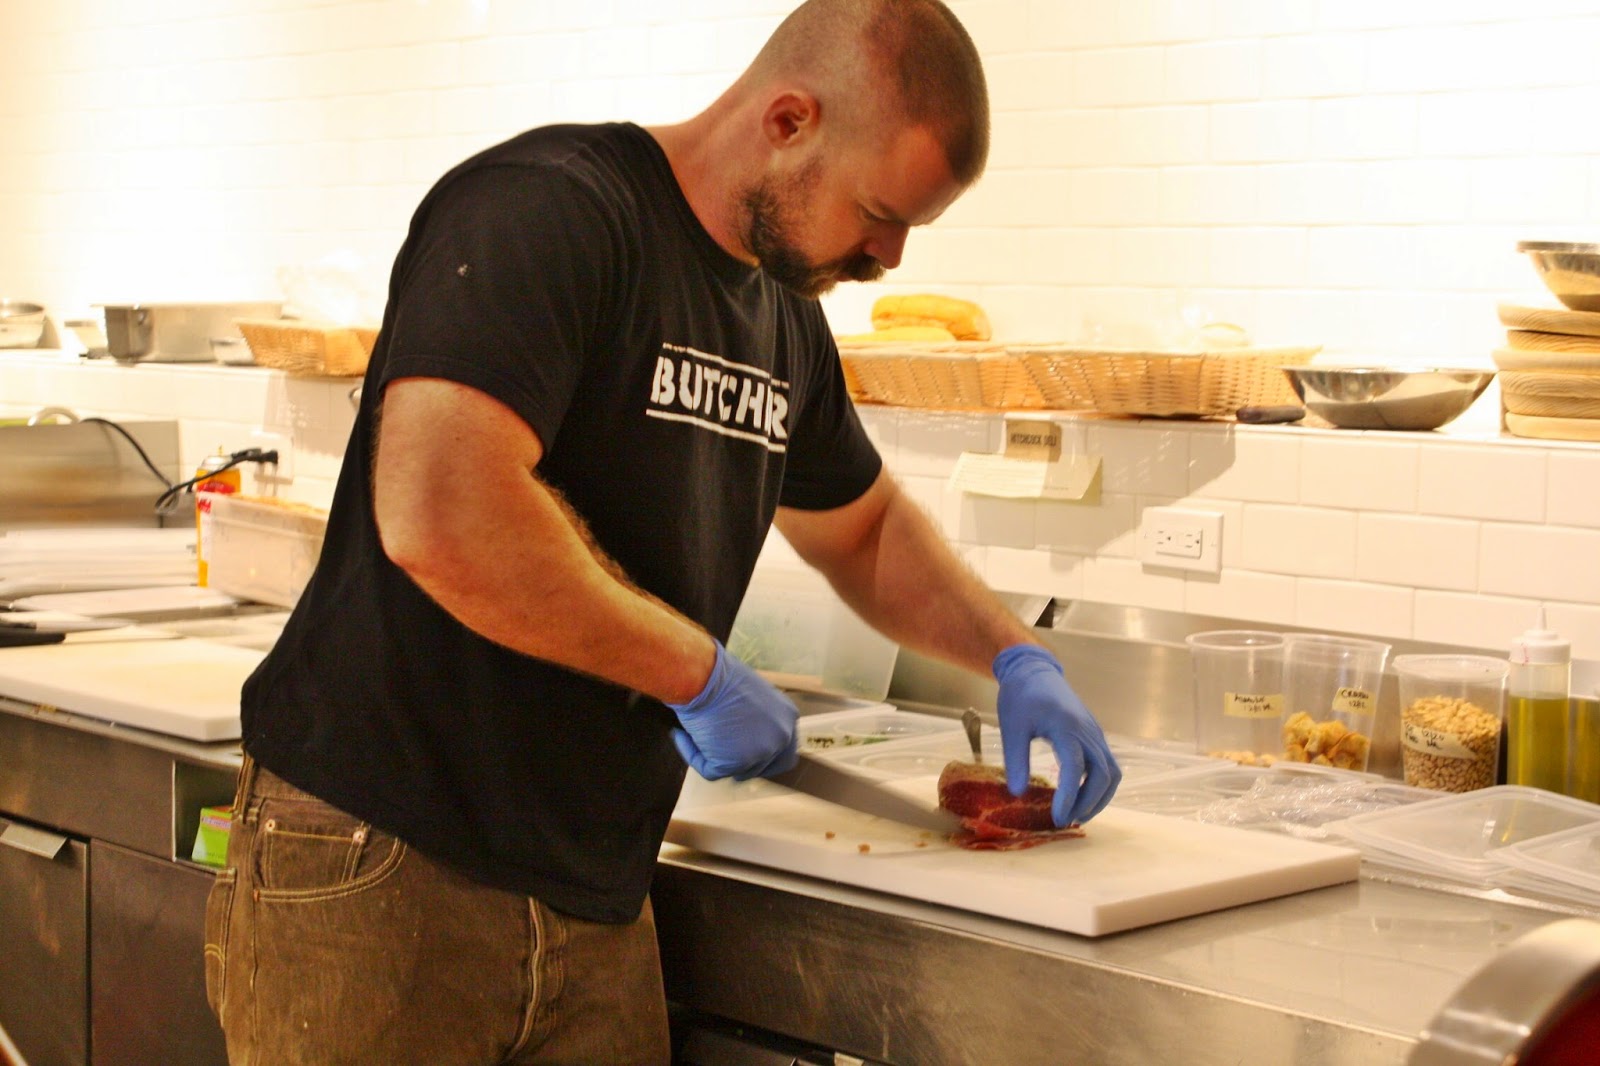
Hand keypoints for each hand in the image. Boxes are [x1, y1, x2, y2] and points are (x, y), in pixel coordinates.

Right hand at [667, 640, 798, 780]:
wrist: (702, 676)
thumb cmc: (720, 676)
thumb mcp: (753, 695)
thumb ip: (759, 719)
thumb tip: (745, 735)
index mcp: (787, 717)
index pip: (785, 751)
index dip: (766, 756)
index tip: (746, 752)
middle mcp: (780, 737)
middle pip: (766, 767)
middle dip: (745, 764)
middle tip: (723, 753)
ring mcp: (759, 752)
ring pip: (737, 771)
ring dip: (718, 756)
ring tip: (699, 734)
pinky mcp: (734, 763)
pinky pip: (710, 770)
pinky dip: (694, 755)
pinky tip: (683, 736)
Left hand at [993, 644, 1120, 826]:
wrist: (1034, 671)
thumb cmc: (1021, 697)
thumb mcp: (1011, 727)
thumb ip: (1015, 760)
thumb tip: (1018, 794)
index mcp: (1066, 727)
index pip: (1075, 768)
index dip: (1069, 797)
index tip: (1057, 818)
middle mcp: (1088, 731)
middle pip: (1103, 775)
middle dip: (1088, 803)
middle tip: (1066, 821)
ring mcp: (1095, 734)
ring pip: (1112, 773)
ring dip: (1099, 798)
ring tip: (1077, 816)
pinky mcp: (1095, 736)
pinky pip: (1108, 766)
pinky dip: (1100, 787)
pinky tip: (1081, 799)